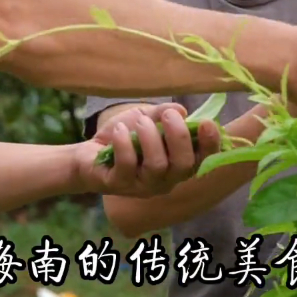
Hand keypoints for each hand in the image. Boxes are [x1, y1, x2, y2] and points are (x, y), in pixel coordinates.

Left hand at [73, 102, 221, 196]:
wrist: (87, 154)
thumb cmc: (124, 138)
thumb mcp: (145, 118)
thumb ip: (163, 114)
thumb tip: (182, 110)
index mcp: (177, 164)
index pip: (202, 160)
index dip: (209, 144)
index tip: (206, 123)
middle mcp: (165, 180)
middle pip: (183, 165)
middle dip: (178, 137)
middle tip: (168, 115)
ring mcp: (142, 186)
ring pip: (157, 165)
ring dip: (150, 138)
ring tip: (140, 121)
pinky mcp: (118, 184)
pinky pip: (127, 165)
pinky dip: (124, 143)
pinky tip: (119, 131)